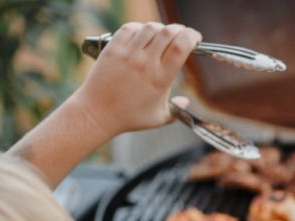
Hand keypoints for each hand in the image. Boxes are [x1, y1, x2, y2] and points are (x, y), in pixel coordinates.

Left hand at [71, 22, 201, 137]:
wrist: (98, 112)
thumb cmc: (129, 117)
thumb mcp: (159, 118)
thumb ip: (176, 110)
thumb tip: (186, 102)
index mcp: (160, 79)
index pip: (181, 47)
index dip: (192, 37)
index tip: (196, 38)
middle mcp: (145, 64)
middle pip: (168, 33)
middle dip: (180, 29)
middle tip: (183, 34)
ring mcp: (128, 54)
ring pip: (150, 28)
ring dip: (161, 28)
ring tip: (163, 35)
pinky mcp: (113, 48)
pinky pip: (130, 28)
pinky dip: (140, 28)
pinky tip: (143, 35)